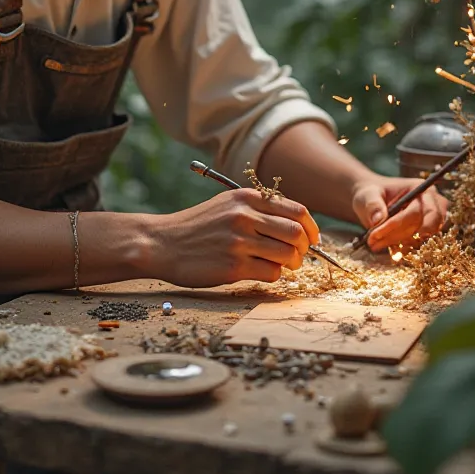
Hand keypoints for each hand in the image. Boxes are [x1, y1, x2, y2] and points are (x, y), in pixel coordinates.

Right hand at [148, 189, 319, 288]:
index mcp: (245, 198)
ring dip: (291, 264)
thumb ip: (257, 209)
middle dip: (305, 248)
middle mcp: (244, 216)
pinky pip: (271, 273)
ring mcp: (239, 241)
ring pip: (287, 255)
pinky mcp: (233, 266)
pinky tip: (261, 272)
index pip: (297, 210)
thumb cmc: (197, 226)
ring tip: (281, 265)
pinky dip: (273, 275)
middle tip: (299, 256)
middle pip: (296, 233)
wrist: (161, 243)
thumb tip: (296, 225)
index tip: (313, 239)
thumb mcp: (226, 205)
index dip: (311, 228)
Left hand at [351, 176, 447, 252]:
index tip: (374, 235)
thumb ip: (373, 204)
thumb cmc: (372, 193)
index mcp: (420, 189)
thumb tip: (378, 219)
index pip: (415, 211)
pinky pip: (420, 244)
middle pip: (424, 226)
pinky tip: (385, 246)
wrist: (372, 201)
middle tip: (374, 242)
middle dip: (399, 236)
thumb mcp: (368, 194)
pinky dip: (403, 248)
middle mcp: (431, 203)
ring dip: (399, 243)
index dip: (395, 225)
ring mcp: (431, 219)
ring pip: (422, 237)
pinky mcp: (426, 232)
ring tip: (375, 244)